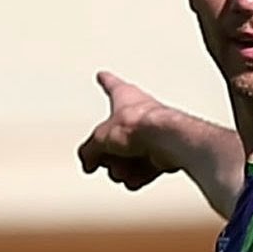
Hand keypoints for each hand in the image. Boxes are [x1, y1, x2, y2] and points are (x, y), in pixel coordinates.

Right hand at [77, 71, 180, 190]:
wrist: (164, 140)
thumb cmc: (139, 124)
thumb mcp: (99, 137)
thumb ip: (89, 150)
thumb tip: (88, 161)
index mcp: (125, 97)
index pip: (111, 85)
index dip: (105, 81)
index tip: (102, 75)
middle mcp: (139, 113)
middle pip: (114, 139)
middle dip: (108, 155)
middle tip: (107, 158)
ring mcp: (151, 134)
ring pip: (127, 157)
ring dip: (121, 167)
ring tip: (124, 167)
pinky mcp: (161, 153)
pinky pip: (142, 169)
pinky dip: (137, 176)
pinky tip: (135, 176)